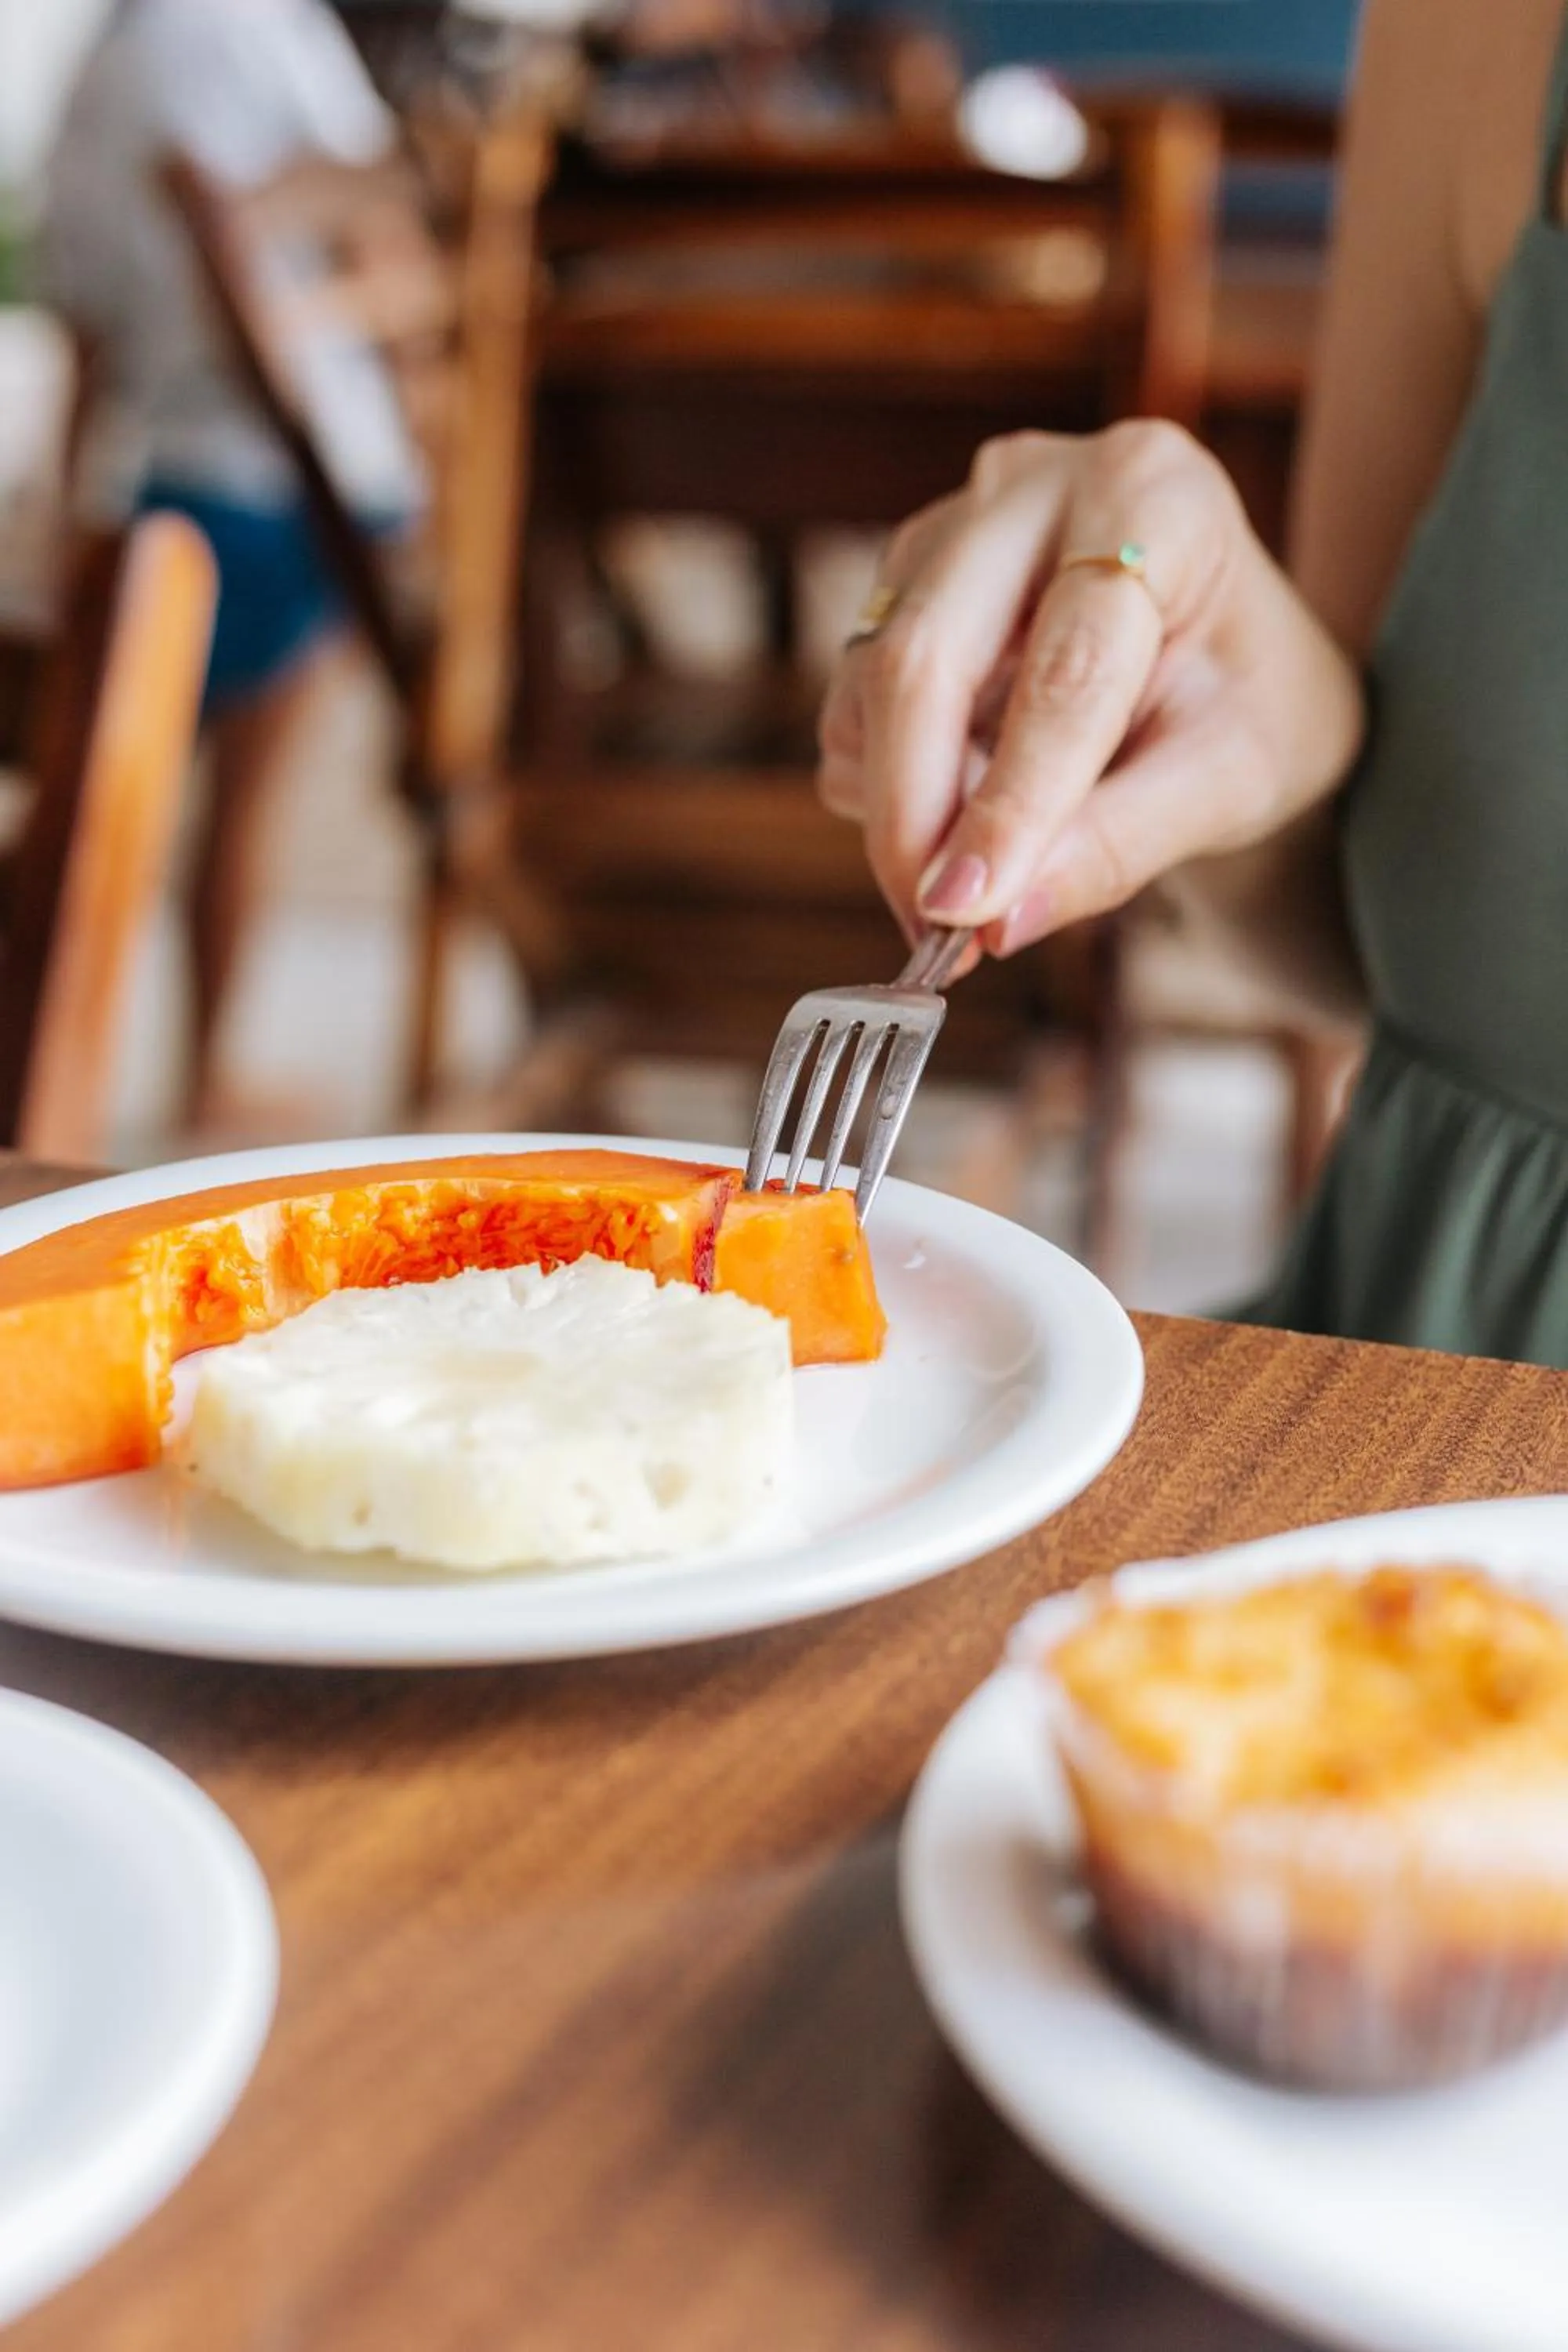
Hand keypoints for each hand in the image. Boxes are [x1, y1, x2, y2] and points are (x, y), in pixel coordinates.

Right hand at [818, 422, 1365, 955]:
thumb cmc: (1248, 706)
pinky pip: (852, 706)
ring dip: (901, 811)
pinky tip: (968, 804)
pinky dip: (889, 786)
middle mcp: (1030, 483)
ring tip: (989, 877)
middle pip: (925, 658)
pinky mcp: (896, 584)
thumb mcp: (1232, 781)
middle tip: (938, 939)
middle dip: (915, 817)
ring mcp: (948, 526)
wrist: (1227, 666)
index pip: (1064, 669)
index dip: (1009, 801)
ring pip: (869, 687)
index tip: (968, 915)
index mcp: (1151, 493)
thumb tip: (996, 923)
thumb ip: (1121, 844)